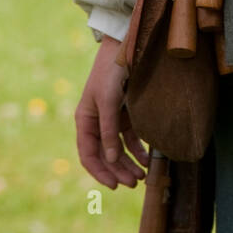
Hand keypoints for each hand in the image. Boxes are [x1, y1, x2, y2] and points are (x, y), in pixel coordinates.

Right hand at [75, 36, 148, 189]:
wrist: (125, 46)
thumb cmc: (110, 72)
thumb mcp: (107, 101)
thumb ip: (108, 130)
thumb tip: (110, 159)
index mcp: (85, 120)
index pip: (88, 154)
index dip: (100, 172)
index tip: (113, 186)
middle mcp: (97, 122)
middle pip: (106, 155)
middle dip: (118, 171)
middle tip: (134, 183)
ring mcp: (113, 118)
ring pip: (119, 149)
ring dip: (129, 163)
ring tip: (142, 176)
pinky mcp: (127, 113)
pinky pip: (132, 137)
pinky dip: (138, 149)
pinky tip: (148, 159)